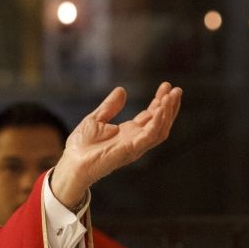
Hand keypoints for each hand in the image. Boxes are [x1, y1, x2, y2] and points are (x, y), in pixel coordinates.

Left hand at [50, 82, 182, 208]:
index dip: (160, 102)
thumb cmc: (81, 146)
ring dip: (168, 113)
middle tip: (176, 90)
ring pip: (160, 130)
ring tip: (172, 96)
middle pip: (160, 123)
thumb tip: (121, 90)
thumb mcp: (96, 119)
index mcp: (129, 133)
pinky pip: (150, 136)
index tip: (166, 86)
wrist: (72, 162)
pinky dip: (158, 122)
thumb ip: (110, 106)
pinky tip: (160, 109)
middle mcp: (136, 140)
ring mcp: (135, 146)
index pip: (151, 116)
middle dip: (170, 106)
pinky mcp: (131, 150)